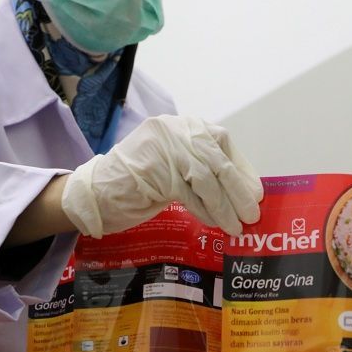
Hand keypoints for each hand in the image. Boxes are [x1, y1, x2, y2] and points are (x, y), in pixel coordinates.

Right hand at [61, 115, 262, 237]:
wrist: (95, 192)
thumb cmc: (140, 182)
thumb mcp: (176, 166)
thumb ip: (203, 167)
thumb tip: (243, 188)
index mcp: (183, 125)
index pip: (222, 143)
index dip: (242, 171)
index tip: (256, 193)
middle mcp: (176, 130)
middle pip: (217, 162)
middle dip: (238, 192)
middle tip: (252, 214)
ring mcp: (164, 148)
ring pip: (206, 179)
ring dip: (225, 206)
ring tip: (236, 226)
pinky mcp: (155, 171)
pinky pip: (189, 193)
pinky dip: (204, 210)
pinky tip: (214, 222)